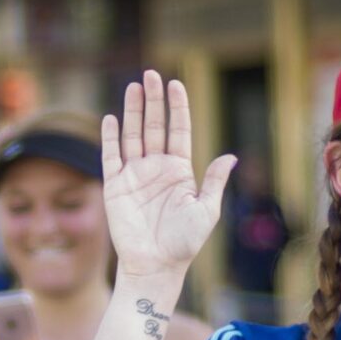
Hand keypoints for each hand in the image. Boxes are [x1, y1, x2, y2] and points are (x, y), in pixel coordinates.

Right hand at [101, 71, 236, 278]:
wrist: (156, 265)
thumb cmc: (184, 243)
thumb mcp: (206, 211)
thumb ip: (213, 182)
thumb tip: (230, 156)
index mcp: (179, 170)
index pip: (178, 130)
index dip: (177, 107)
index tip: (175, 84)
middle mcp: (156, 168)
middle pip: (154, 126)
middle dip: (153, 100)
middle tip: (151, 74)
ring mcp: (135, 175)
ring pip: (133, 135)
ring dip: (133, 111)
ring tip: (134, 87)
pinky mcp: (115, 187)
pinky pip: (111, 157)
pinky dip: (110, 138)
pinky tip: (111, 118)